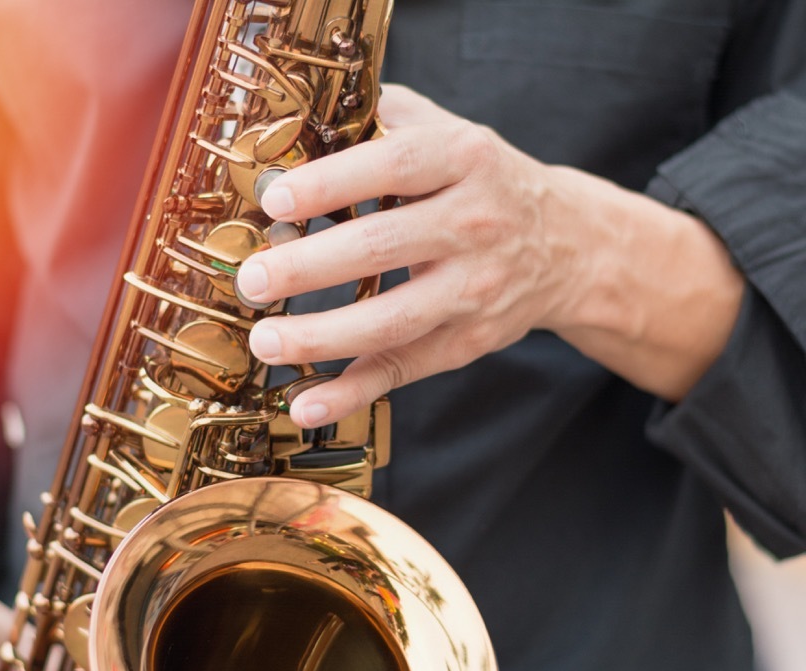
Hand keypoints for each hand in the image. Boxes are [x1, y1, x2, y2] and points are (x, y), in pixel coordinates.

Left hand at [237, 84, 741, 424]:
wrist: (570, 243)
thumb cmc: (481, 180)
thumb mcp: (447, 130)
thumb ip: (383, 117)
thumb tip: (297, 124)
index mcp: (464, 158)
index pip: (393, 166)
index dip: (332, 184)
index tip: (275, 200)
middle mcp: (475, 223)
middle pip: (383, 248)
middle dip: (309, 267)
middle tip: (251, 279)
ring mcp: (475, 289)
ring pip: (393, 320)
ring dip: (322, 336)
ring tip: (264, 340)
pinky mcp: (468, 341)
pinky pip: (404, 369)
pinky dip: (352, 392)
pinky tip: (305, 403)